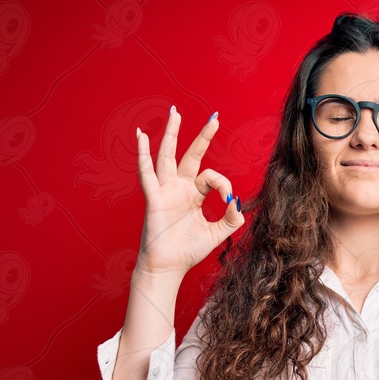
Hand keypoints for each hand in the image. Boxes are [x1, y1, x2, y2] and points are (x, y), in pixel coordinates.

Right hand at [134, 106, 243, 276]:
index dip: (224, 185)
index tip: (228, 201)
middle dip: (202, 137)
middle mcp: (179, 188)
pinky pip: (147, 173)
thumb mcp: (218, 234)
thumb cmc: (189, 250)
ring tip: (175, 113)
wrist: (169, 267)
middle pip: (191, 155)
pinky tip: (141, 136)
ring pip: (168, 156)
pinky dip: (143, 154)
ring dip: (171, 134)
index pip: (211, 177)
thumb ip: (232, 219)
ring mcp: (165, 190)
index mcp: (194, 194)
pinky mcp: (154, 198)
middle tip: (214, 117)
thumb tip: (238, 201)